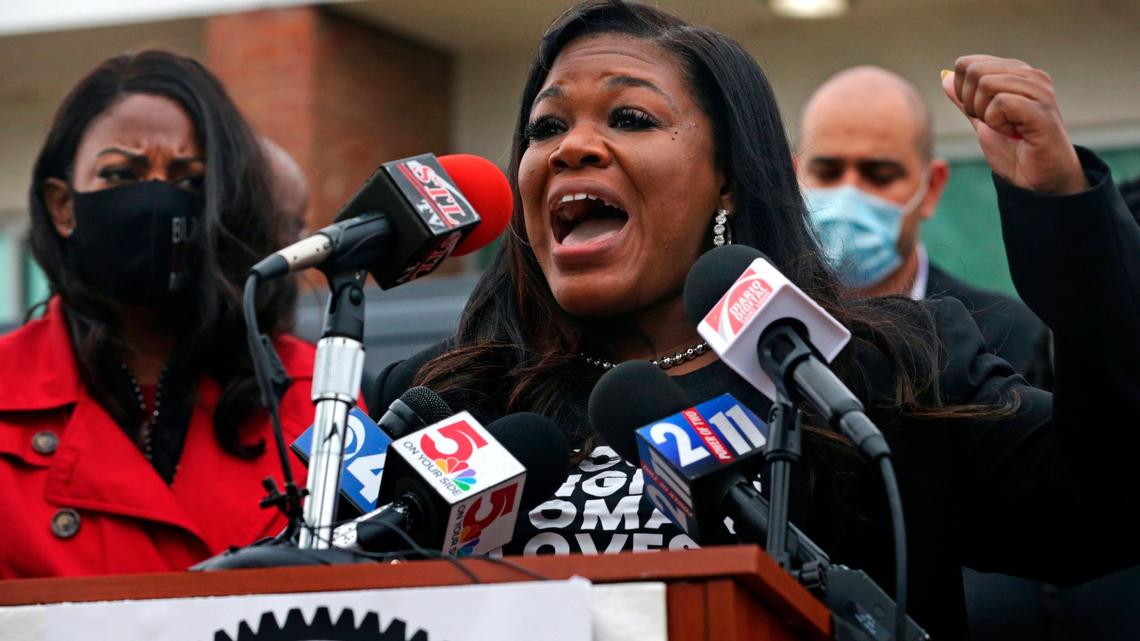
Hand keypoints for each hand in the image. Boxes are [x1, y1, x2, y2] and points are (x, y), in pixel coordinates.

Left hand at [942, 55, 1087, 194]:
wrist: (1041, 183)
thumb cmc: (1017, 153)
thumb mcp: (983, 123)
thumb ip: (966, 101)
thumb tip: (946, 77)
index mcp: (1017, 74)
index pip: (969, 63)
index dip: (962, 93)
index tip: (981, 114)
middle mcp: (1031, 76)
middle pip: (973, 71)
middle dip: (971, 103)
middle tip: (993, 124)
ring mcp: (1039, 91)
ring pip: (985, 84)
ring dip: (985, 115)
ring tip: (1006, 129)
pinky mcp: (1041, 109)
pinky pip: (1000, 103)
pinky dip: (997, 123)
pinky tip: (1015, 134)